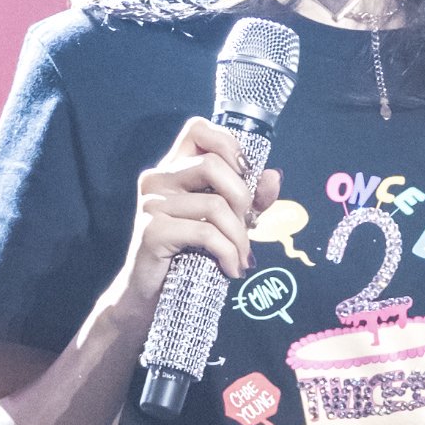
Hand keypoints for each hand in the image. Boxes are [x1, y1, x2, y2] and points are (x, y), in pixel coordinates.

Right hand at [122, 116, 281, 308]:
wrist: (150, 296)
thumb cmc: (189, 254)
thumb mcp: (226, 221)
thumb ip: (250, 198)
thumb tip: (273, 176)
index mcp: (172, 168)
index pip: (198, 128)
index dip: (228, 144)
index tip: (244, 175)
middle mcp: (157, 178)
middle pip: (213, 164)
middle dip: (242, 198)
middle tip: (247, 227)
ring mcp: (151, 203)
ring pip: (215, 204)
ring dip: (239, 236)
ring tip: (242, 257)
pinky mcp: (152, 230)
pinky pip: (205, 232)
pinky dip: (228, 252)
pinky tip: (231, 268)